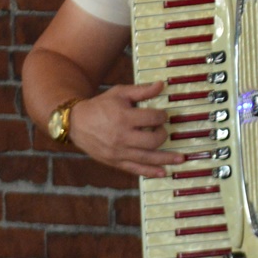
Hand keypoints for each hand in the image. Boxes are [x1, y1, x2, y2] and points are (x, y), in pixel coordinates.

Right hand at [69, 81, 184, 178]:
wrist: (76, 123)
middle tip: (162, 130)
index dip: (162, 116)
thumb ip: (141, 91)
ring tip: (181, 159)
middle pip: (153, 140)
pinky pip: (135, 169)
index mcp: (124, 118)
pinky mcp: (115, 162)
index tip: (162, 115)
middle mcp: (122, 137)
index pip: (153, 118)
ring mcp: (118, 152)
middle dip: (163, 134)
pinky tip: (163, 172)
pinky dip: (150, 172)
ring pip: (147, 158)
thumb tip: (161, 85)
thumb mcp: (120, 93)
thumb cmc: (101, 106)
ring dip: (166, 159)